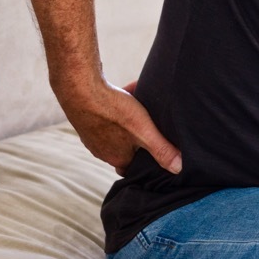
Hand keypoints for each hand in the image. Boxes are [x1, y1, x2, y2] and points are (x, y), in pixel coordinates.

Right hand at [56, 78, 182, 177]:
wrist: (79, 90)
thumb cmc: (112, 111)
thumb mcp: (144, 131)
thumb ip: (162, 150)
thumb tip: (179, 168)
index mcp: (117, 157)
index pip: (132, 169)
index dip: (145, 163)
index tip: (157, 154)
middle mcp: (102, 150)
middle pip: (127, 147)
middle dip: (140, 137)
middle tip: (153, 126)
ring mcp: (92, 134)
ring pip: (118, 127)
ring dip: (131, 118)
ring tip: (144, 105)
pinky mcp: (87, 117)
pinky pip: (109, 112)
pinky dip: (120, 103)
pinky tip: (131, 89)